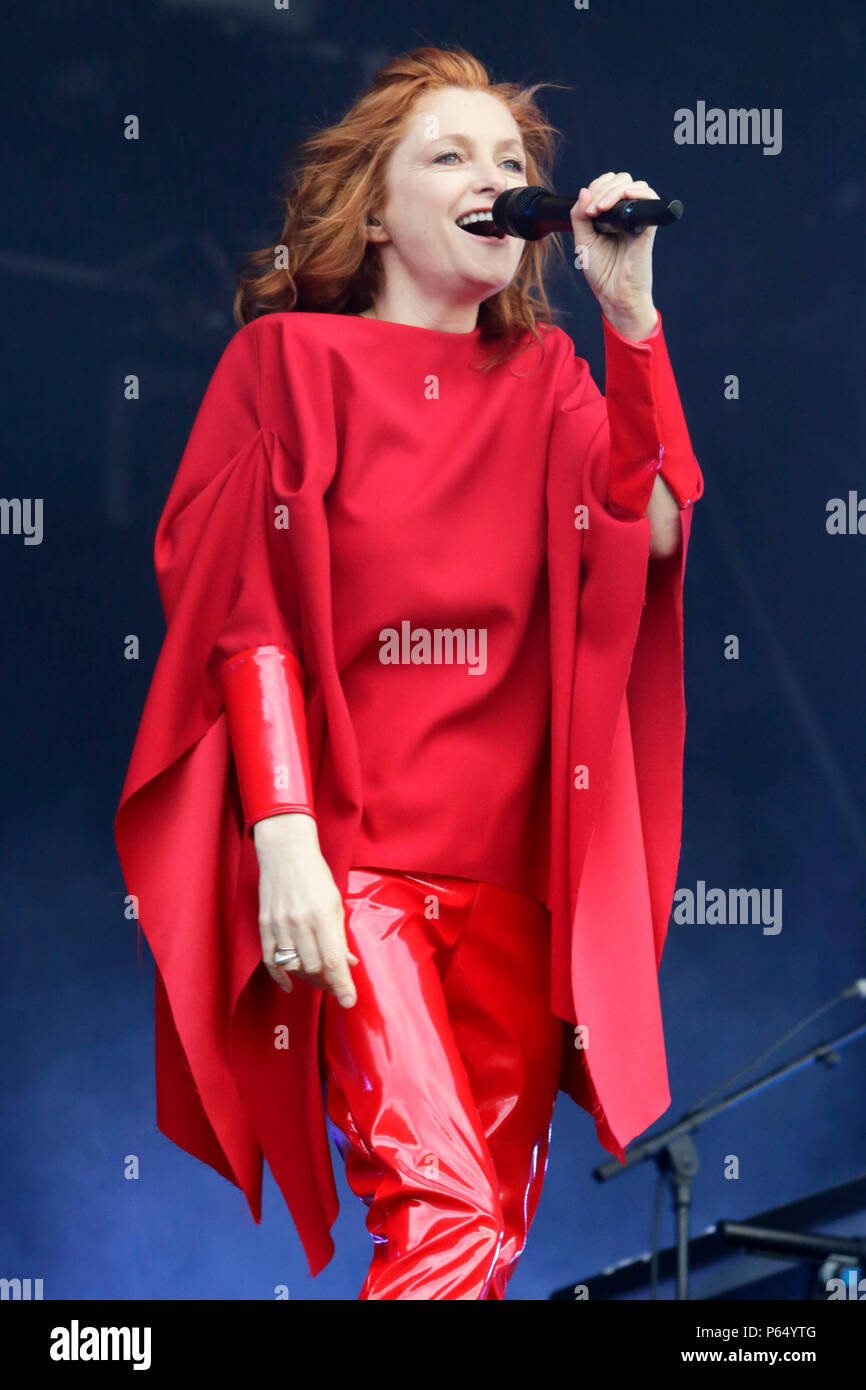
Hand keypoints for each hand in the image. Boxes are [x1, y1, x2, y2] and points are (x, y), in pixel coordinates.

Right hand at [253, 813, 358, 1006]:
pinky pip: (270, 960)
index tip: (349, 1002)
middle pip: (314, 968)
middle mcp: (298, 922)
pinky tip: (289, 985)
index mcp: (320, 915)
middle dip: (328, 981)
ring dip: (309, 977)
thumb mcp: (334, 902)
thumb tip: (348, 964)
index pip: (333, 960)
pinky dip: (280, 977)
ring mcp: (278, 925)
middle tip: (337, 982)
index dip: (342, 985)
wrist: (285, 853)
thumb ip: (339, 936)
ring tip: (320, 977)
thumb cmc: (315, 875)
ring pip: (294, 967)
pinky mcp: (264, 925)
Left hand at [570, 172, 658, 336]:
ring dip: (614, 191)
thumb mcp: (583, 241)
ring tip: (599, 209)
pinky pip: (649, 199)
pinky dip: (636, 193)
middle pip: (622, 180)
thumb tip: (585, 189)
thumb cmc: (602, 273)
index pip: (609, 186)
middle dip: (604, 187)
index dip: (597, 187)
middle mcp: (627, 214)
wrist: (616, 295)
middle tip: (592, 210)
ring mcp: (639, 219)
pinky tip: (620, 203)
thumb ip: (579, 216)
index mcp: (613, 216)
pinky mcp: (648, 226)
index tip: (586, 208)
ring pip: (635, 185)